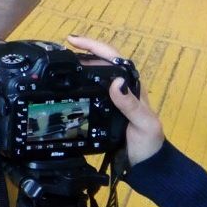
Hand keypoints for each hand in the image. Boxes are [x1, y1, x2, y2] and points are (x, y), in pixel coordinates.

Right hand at [66, 35, 164, 165]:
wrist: (146, 165)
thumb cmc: (148, 143)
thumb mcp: (143, 123)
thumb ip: (131, 104)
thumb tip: (115, 81)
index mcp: (131, 85)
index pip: (112, 58)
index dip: (93, 46)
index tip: (72, 40)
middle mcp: (120, 88)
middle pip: (100, 62)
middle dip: (80, 53)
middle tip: (59, 52)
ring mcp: (111, 99)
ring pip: (92, 76)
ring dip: (77, 68)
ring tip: (57, 66)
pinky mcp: (102, 109)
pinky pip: (87, 91)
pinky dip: (75, 85)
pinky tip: (64, 87)